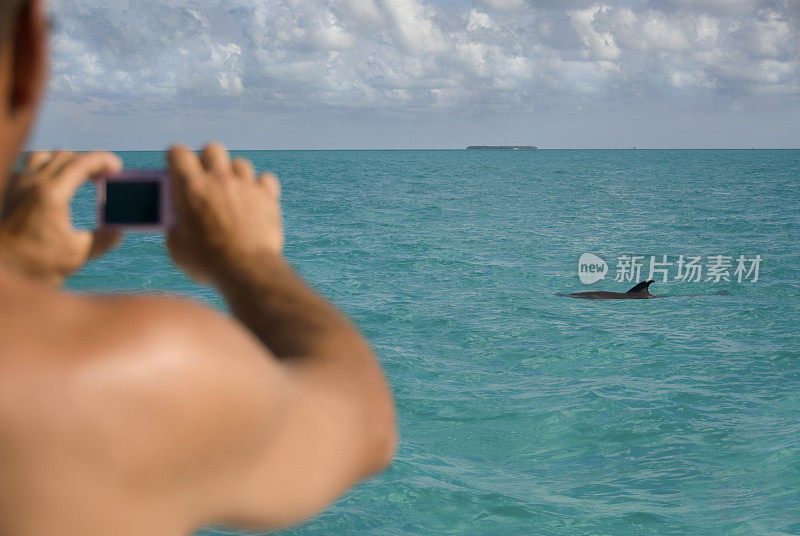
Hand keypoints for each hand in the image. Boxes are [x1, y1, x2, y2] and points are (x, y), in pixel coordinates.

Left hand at [0, 151, 122, 285]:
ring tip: (79, 175)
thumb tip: (119, 231)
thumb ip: (103, 240)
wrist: (1, 269)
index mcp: (52, 194)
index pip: (81, 163)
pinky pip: (29, 166)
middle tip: (104, 177)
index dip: (103, 161)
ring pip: (46, 156)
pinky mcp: (9, 191)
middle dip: (89, 162)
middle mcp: (32, 183)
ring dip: (67, 161)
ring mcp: (18, 185)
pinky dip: (47, 167)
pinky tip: (54, 183)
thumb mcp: (77, 255)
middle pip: (66, 156)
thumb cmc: (34, 263)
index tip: (117, 167)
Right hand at [166, 143, 282, 283]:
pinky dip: (261, 188)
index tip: (178, 170)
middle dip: (207, 161)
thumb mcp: (178, 246)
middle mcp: (220, 179)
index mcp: (191, 187)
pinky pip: (265, 179)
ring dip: (234, 175)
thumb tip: (179, 220)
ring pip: (240, 163)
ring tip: (232, 195)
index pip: (178, 152)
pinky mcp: (267, 197)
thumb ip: (175, 225)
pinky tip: (255, 201)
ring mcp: (246, 186)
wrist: (247, 270)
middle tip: (206, 180)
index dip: (176, 158)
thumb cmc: (208, 262)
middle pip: (212, 149)